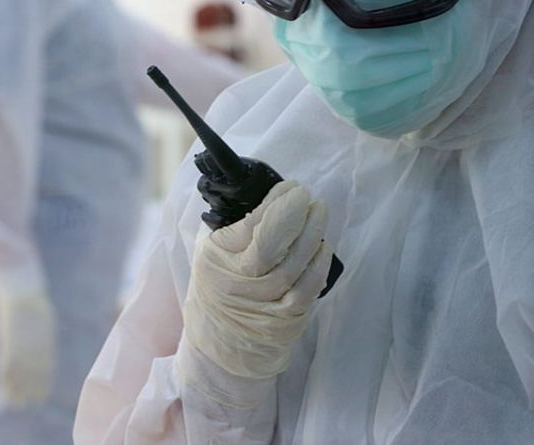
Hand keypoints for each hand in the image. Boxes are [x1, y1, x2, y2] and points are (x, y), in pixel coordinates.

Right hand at [0, 289, 55, 406]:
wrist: (22, 290)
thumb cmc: (35, 303)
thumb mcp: (44, 321)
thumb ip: (43, 339)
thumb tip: (44, 351)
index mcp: (47, 342)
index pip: (47, 368)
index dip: (44, 383)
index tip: (41, 395)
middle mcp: (37, 348)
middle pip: (35, 375)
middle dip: (33, 390)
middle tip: (30, 403)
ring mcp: (23, 347)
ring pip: (20, 374)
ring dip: (18, 390)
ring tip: (17, 402)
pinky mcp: (9, 344)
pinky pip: (7, 366)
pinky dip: (6, 378)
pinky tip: (5, 387)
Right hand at [183, 180, 331, 380]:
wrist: (221, 345)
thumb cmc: (219, 286)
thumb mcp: (209, 252)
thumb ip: (229, 224)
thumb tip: (265, 192)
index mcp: (217, 258)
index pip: (249, 225)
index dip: (275, 202)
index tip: (289, 187)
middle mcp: (239, 281)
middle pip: (270, 245)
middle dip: (294, 214)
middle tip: (306, 195)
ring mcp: (263, 303)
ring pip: (294, 264)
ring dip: (312, 233)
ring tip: (319, 211)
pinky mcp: (285, 319)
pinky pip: (308, 289)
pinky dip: (319, 264)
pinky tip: (323, 246)